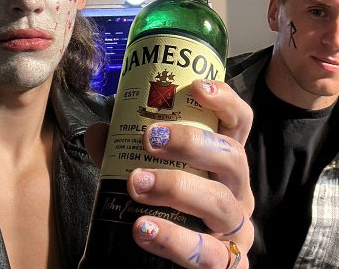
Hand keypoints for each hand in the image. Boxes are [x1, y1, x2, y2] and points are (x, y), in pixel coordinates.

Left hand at [127, 80, 253, 267]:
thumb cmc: (167, 212)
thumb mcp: (148, 175)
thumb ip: (124, 155)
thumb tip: (99, 132)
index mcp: (225, 162)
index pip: (240, 122)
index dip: (225, 101)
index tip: (196, 88)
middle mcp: (239, 191)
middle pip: (233, 157)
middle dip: (191, 143)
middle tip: (150, 138)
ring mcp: (237, 230)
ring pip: (220, 203)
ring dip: (176, 187)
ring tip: (136, 182)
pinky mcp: (228, 266)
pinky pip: (207, 253)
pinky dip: (173, 239)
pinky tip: (143, 228)